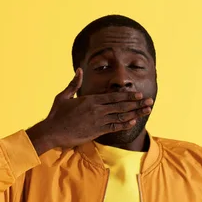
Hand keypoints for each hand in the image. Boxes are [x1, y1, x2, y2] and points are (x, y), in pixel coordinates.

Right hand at [26, 68, 153, 154]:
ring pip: (120, 116)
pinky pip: (113, 128)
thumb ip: (74, 83)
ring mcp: (97, 121)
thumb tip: (79, 70)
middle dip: (137, 103)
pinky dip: (124, 125)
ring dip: (135, 113)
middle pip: (121, 105)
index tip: (139, 94)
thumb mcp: (63, 96)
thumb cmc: (56, 114)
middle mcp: (96, 110)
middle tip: (150, 101)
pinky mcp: (95, 132)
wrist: (51, 132)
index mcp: (90, 100)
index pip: (113, 96)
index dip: (128, 95)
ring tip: (146, 111)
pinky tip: (133, 122)